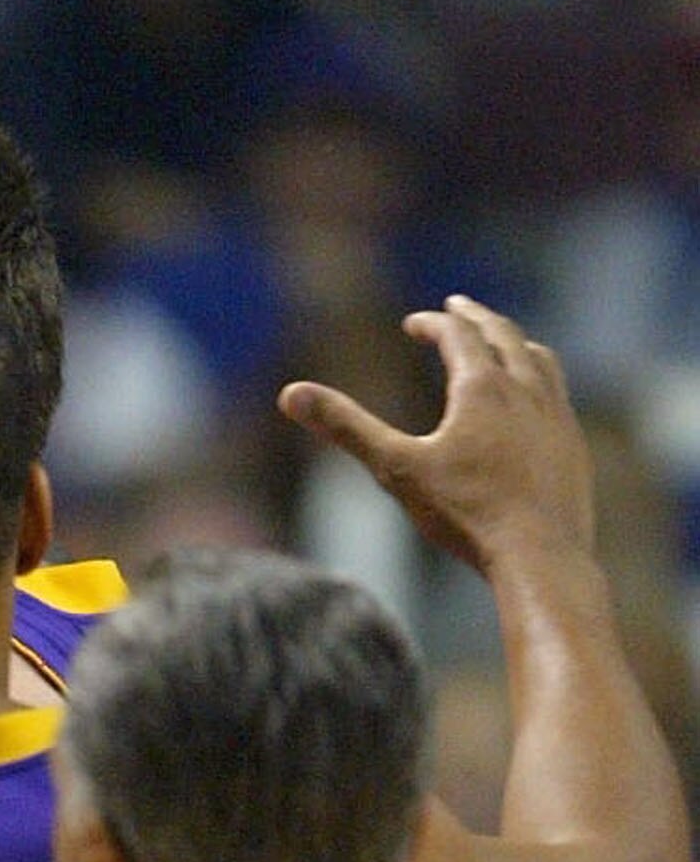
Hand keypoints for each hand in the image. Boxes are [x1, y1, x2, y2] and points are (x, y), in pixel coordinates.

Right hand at [279, 295, 593, 575]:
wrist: (539, 554)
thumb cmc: (466, 514)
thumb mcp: (396, 469)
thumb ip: (346, 428)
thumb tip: (289, 394)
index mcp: (482, 385)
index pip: (457, 334)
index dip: (433, 324)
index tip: (415, 323)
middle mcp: (525, 387)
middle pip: (502, 334)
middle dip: (476, 318)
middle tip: (459, 307)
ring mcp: (556, 413)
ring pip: (537, 358)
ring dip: (514, 342)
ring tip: (503, 342)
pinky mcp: (572, 442)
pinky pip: (557, 393)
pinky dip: (539, 378)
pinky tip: (533, 400)